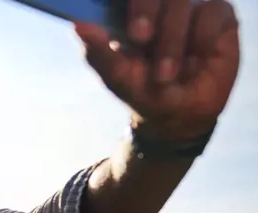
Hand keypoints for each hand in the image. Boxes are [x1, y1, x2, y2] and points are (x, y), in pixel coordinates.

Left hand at [75, 0, 239, 140]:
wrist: (178, 115)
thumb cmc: (142, 89)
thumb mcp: (116, 76)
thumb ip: (97, 50)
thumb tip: (78, 26)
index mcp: (129, 9)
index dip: (128, 3)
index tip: (122, 24)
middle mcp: (159, 1)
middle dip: (144, 9)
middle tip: (139, 38)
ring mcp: (189, 4)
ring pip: (181, 0)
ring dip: (171, 41)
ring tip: (165, 75)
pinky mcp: (218, 12)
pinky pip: (212, 12)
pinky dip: (201, 41)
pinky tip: (197, 61)